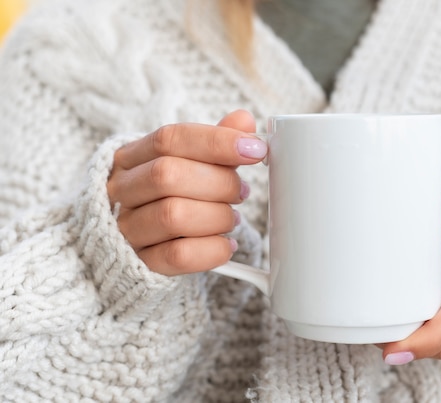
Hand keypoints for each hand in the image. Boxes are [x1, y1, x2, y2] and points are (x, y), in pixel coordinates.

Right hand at [107, 110, 266, 275]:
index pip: (170, 138)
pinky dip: (212, 249)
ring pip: (173, 216)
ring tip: (232, 218)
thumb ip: (215, 141)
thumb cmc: (172, 195)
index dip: (217, 141)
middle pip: (167, 175)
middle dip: (219, 183)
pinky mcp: (140, 263)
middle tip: (242, 192)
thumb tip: (244, 120)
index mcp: (132, 156)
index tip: (256, 148)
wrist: (140, 245)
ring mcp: (127, 229)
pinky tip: (227, 245)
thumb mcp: (190, 163)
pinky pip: (178, 256)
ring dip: (217, 216)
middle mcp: (122, 190)